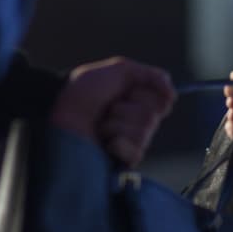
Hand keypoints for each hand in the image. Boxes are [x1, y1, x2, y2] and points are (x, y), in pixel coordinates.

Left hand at [50, 56, 175, 166]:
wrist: (59, 110)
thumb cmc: (83, 90)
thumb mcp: (118, 70)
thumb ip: (149, 75)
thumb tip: (173, 92)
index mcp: (137, 102)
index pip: (163, 102)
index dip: (145, 93)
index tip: (127, 89)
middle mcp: (135, 123)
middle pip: (154, 116)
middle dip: (127, 107)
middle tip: (107, 107)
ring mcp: (128, 143)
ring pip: (144, 132)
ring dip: (117, 123)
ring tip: (100, 124)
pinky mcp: (120, 161)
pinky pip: (135, 151)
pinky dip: (118, 142)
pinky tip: (104, 141)